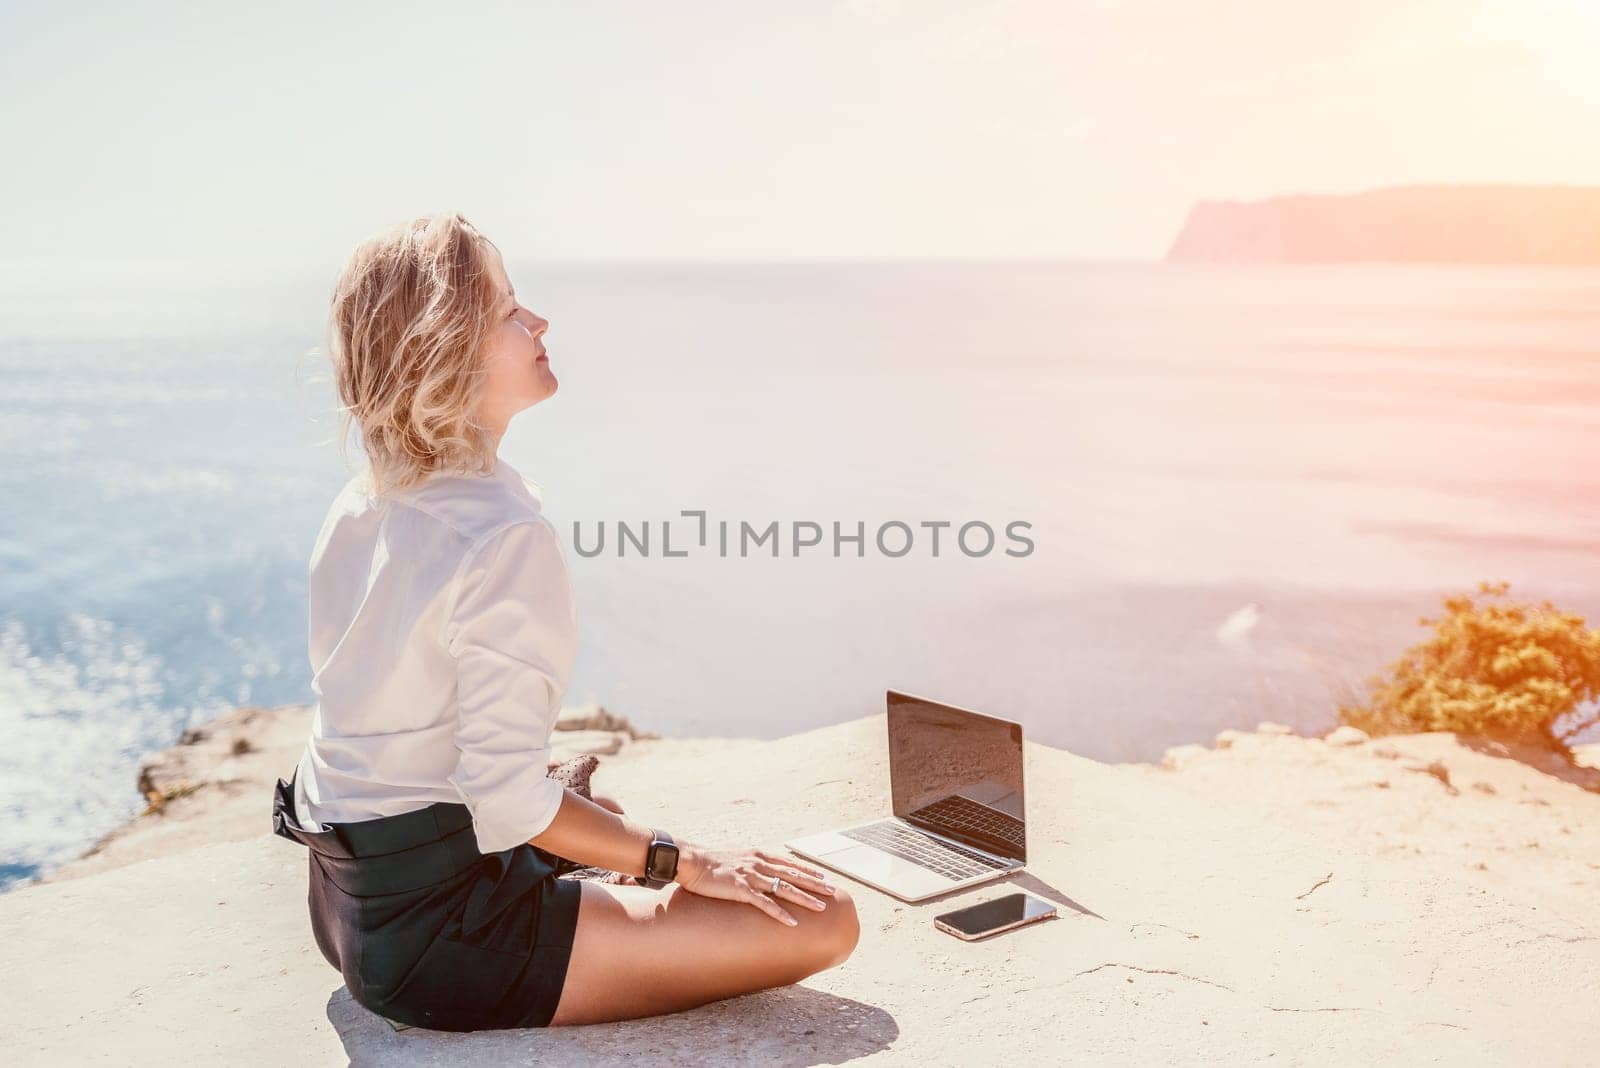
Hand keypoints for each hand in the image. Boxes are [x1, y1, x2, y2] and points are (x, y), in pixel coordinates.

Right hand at [675, 845, 837, 925]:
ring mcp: (751, 876)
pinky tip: (792, 922)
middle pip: (793, 874)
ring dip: (804, 898)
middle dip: (814, 883)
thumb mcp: (736, 858)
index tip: (823, 876)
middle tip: (832, 890)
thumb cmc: (710, 863)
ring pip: (784, 888)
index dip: (808, 870)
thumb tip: (761, 872)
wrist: (692, 861)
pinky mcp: (740, 889)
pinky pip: (765, 903)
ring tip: (821, 907)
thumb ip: (750, 864)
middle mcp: (758, 863)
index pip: (789, 863)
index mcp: (758, 855)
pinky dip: (780, 913)